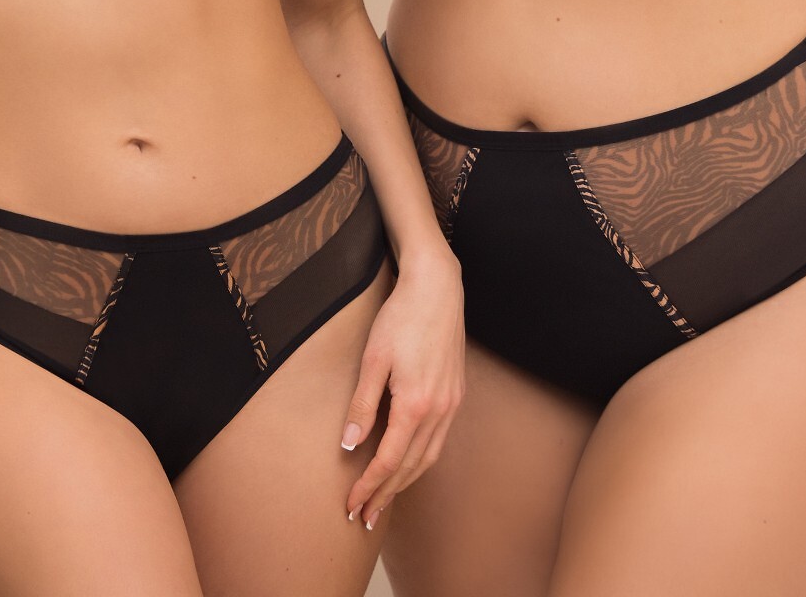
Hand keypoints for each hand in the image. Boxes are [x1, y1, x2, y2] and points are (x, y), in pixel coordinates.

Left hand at [341, 245, 463, 528]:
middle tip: (365, 517)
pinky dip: (421, 460)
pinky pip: (439, 440)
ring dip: (405, 482)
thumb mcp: (373, 360)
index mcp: (416, 405)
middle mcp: (439, 411)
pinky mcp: (456, 393)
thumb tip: (349, 446)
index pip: (389, 461)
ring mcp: (451, 403)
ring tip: (384, 499)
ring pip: (428, 457)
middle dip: (386, 494)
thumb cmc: (401, 318)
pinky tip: (409, 463)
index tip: (352, 507)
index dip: (369, 487)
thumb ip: (362, 406)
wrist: (438, 288)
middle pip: (411, 467)